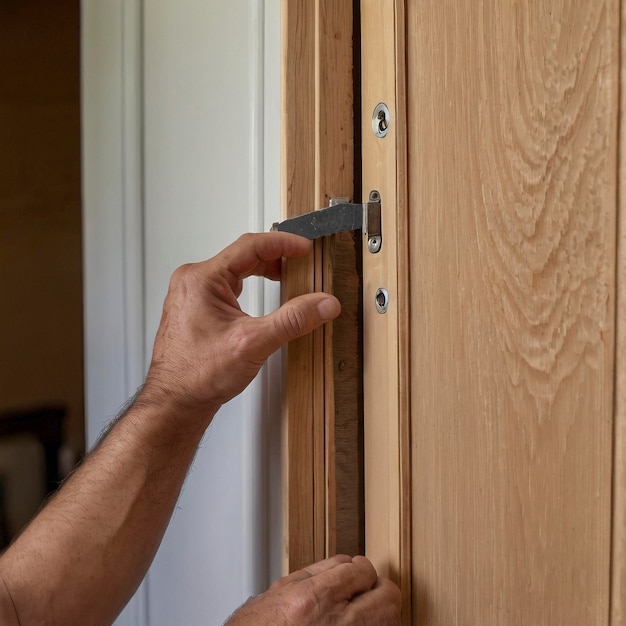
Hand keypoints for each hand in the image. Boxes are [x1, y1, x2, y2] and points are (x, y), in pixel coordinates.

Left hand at [142, 232, 340, 417]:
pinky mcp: (195, 308)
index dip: (283, 243)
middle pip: (243, 256)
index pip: (250, 246)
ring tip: (286, 276)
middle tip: (300, 261)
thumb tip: (323, 303)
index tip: (305, 247)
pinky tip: (261, 295)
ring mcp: (192, 294)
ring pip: (235, 271)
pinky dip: (249, 285)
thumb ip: (293, 320)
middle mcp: (193, 282)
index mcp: (201, 279)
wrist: (175, 402)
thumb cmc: (198, 375)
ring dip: (262, 271)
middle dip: (275, 257)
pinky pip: (227, 286)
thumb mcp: (254, 343)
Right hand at [227, 555, 400, 624]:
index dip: (359, 568)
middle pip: (388, 596)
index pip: (364, 570)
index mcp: (316, 598)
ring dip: (378, 611)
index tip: (354, 572)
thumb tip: (345, 562)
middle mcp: (338, 624)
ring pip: (389, 620)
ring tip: (359, 609)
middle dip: (377, 588)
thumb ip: (317, 572)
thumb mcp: (281, 591)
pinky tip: (353, 623)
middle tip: (365, 589)